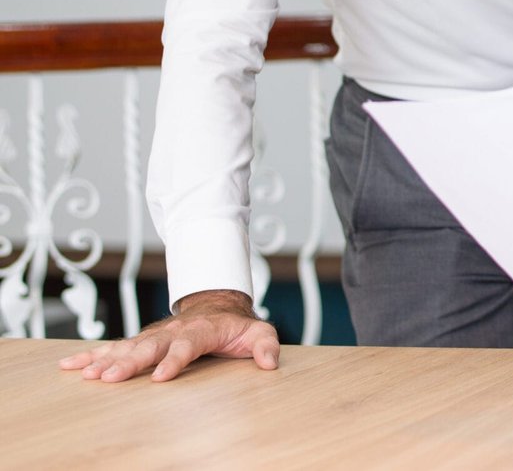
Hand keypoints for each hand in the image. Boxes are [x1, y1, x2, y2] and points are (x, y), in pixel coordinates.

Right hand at [57, 289, 278, 382]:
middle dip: (128, 363)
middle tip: (108, 379)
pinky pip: (113, 347)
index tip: (162, 377)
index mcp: (201, 330)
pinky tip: (70, 366)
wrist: (217, 306)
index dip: (174, 360)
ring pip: (127, 347)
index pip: (186, 345)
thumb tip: (270, 362)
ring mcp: (154, 335)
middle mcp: (173, 331)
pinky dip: (92, 356)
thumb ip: (265, 345)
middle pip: (149, 347)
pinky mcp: (141, 341)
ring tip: (85, 375)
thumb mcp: (259, 332)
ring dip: (105, 361)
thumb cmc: (237, 326)